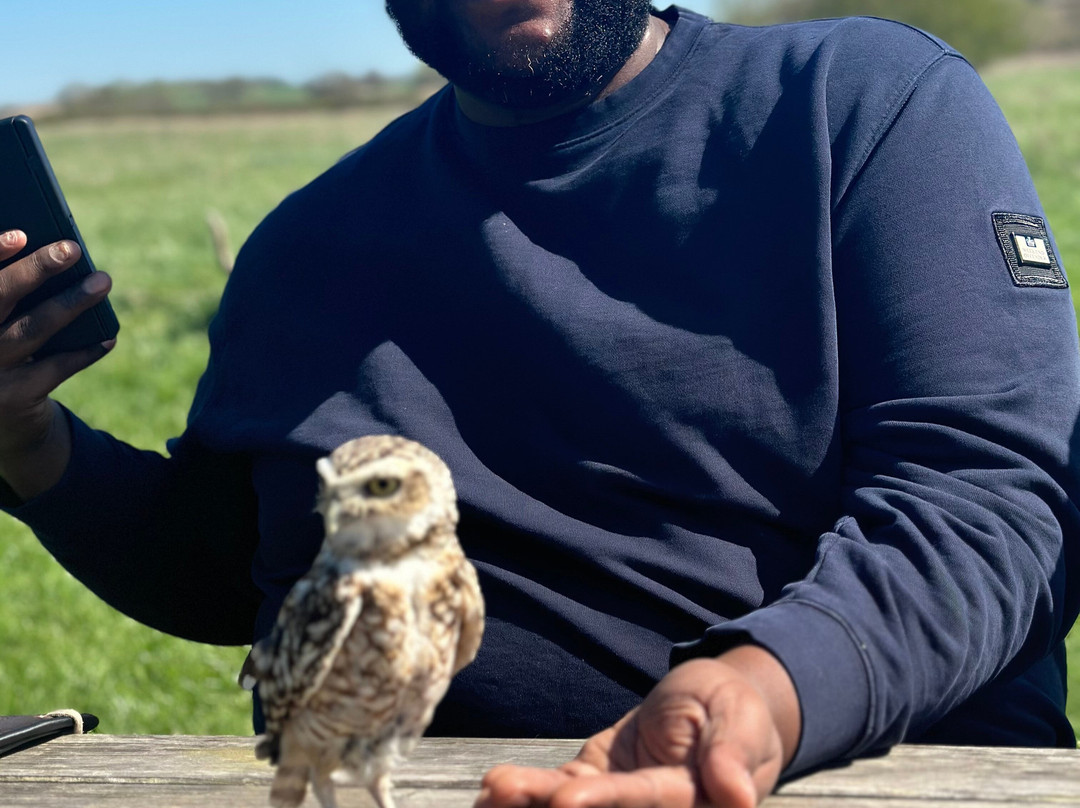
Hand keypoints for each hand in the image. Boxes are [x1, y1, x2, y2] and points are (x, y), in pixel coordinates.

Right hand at [0, 230, 113, 498]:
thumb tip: (54, 259)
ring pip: (33, 329)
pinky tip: (109, 337)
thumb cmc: (1, 356)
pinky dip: (85, 351)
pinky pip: (56, 368)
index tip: (20, 234)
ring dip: (72, 303)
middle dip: (37, 270)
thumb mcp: (0, 324)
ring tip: (103, 282)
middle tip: (72, 248)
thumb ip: (13, 299)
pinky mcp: (12, 398)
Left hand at [476, 645, 799, 807]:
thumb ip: (731, 753)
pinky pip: (556, 791)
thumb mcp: (739, 717)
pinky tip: (490, 792)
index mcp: (694, 801)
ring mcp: (617, 803)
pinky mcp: (593, 788)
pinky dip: (524, 793)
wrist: (712, 705)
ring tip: (490, 793)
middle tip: (501, 796)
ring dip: (527, 805)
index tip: (564, 799)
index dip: (605, 802)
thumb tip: (739, 798)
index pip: (646, 802)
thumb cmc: (732, 707)